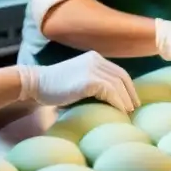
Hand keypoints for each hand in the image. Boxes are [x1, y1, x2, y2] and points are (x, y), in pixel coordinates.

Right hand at [18, 52, 139, 111]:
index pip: (118, 71)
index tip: (132, 100)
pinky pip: (110, 91)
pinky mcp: (88, 80)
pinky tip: (120, 111)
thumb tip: (109, 98)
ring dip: (126, 100)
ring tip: (128, 112)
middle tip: (135, 108)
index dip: (128, 86)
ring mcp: (91, 68)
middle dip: (130, 93)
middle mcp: (95, 60)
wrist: (35, 83)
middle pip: (121, 76)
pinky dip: (118, 102)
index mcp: (94, 58)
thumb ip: (92, 82)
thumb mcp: (77, 78)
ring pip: (118, 84)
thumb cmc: (53, 87)